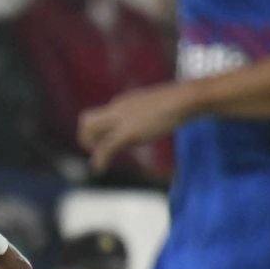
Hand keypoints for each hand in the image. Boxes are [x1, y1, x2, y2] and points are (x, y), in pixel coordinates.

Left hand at [78, 82, 193, 172]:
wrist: (184, 99)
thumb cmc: (179, 102)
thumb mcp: (158, 106)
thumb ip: (148, 114)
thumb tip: (156, 121)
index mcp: (123, 103)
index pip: (99, 115)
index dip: (98, 132)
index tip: (104, 144)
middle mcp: (116, 108)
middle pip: (85, 120)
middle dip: (85, 138)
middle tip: (96, 153)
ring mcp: (120, 119)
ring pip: (89, 131)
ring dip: (90, 148)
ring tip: (99, 162)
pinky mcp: (127, 132)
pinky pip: (105, 148)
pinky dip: (99, 160)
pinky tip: (99, 170)